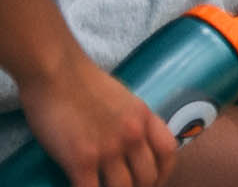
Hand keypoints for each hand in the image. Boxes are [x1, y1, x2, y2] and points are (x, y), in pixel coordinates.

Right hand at [18, 50, 177, 186]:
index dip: (164, 173)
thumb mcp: (124, 98)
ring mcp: (108, 149)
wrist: (57, 73)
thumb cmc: (84, 82)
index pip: (169, 153)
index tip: (155, 181)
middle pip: (147, 177)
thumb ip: (133, 120)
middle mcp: (133, 135)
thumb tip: (134, 144)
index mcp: (145, 118)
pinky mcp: (81, 160)